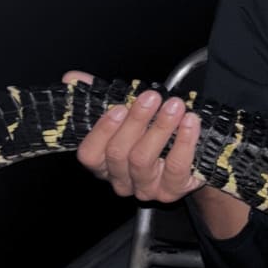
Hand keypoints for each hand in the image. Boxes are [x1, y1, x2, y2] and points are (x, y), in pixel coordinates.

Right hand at [65, 70, 204, 202]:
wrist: (194, 154)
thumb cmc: (152, 132)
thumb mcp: (126, 113)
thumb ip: (99, 96)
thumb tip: (72, 78)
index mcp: (104, 163)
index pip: (89, 154)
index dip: (101, 131)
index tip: (118, 107)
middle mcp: (121, 179)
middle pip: (118, 153)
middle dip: (136, 121)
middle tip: (152, 97)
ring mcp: (146, 188)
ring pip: (144, 159)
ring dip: (160, 127)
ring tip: (175, 105)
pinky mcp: (173, 190)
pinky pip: (176, 167)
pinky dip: (184, 141)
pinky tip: (190, 122)